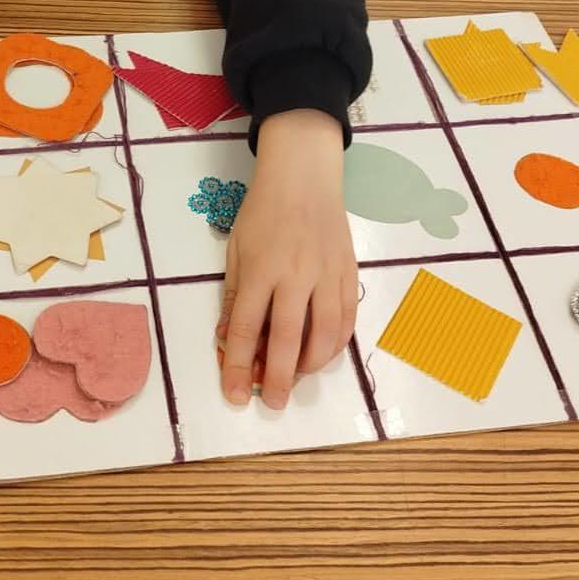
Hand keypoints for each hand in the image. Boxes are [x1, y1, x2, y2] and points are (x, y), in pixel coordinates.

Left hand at [218, 108, 357, 409]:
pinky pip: (347, 319)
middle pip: (287, 340)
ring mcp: (327, 275)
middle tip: (272, 403)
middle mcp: (296, 275)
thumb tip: (229, 341)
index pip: (247, 328)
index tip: (234, 394)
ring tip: (296, 378)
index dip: (239, 366)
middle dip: (277, 378)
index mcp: (261, 269)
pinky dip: (336, 344)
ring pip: (325, 335)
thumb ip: (235, 297)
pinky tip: (323, 355)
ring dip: (310, 365)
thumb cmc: (263, 212)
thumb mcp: (236, 251)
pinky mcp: (350, 273)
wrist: (305, 177)